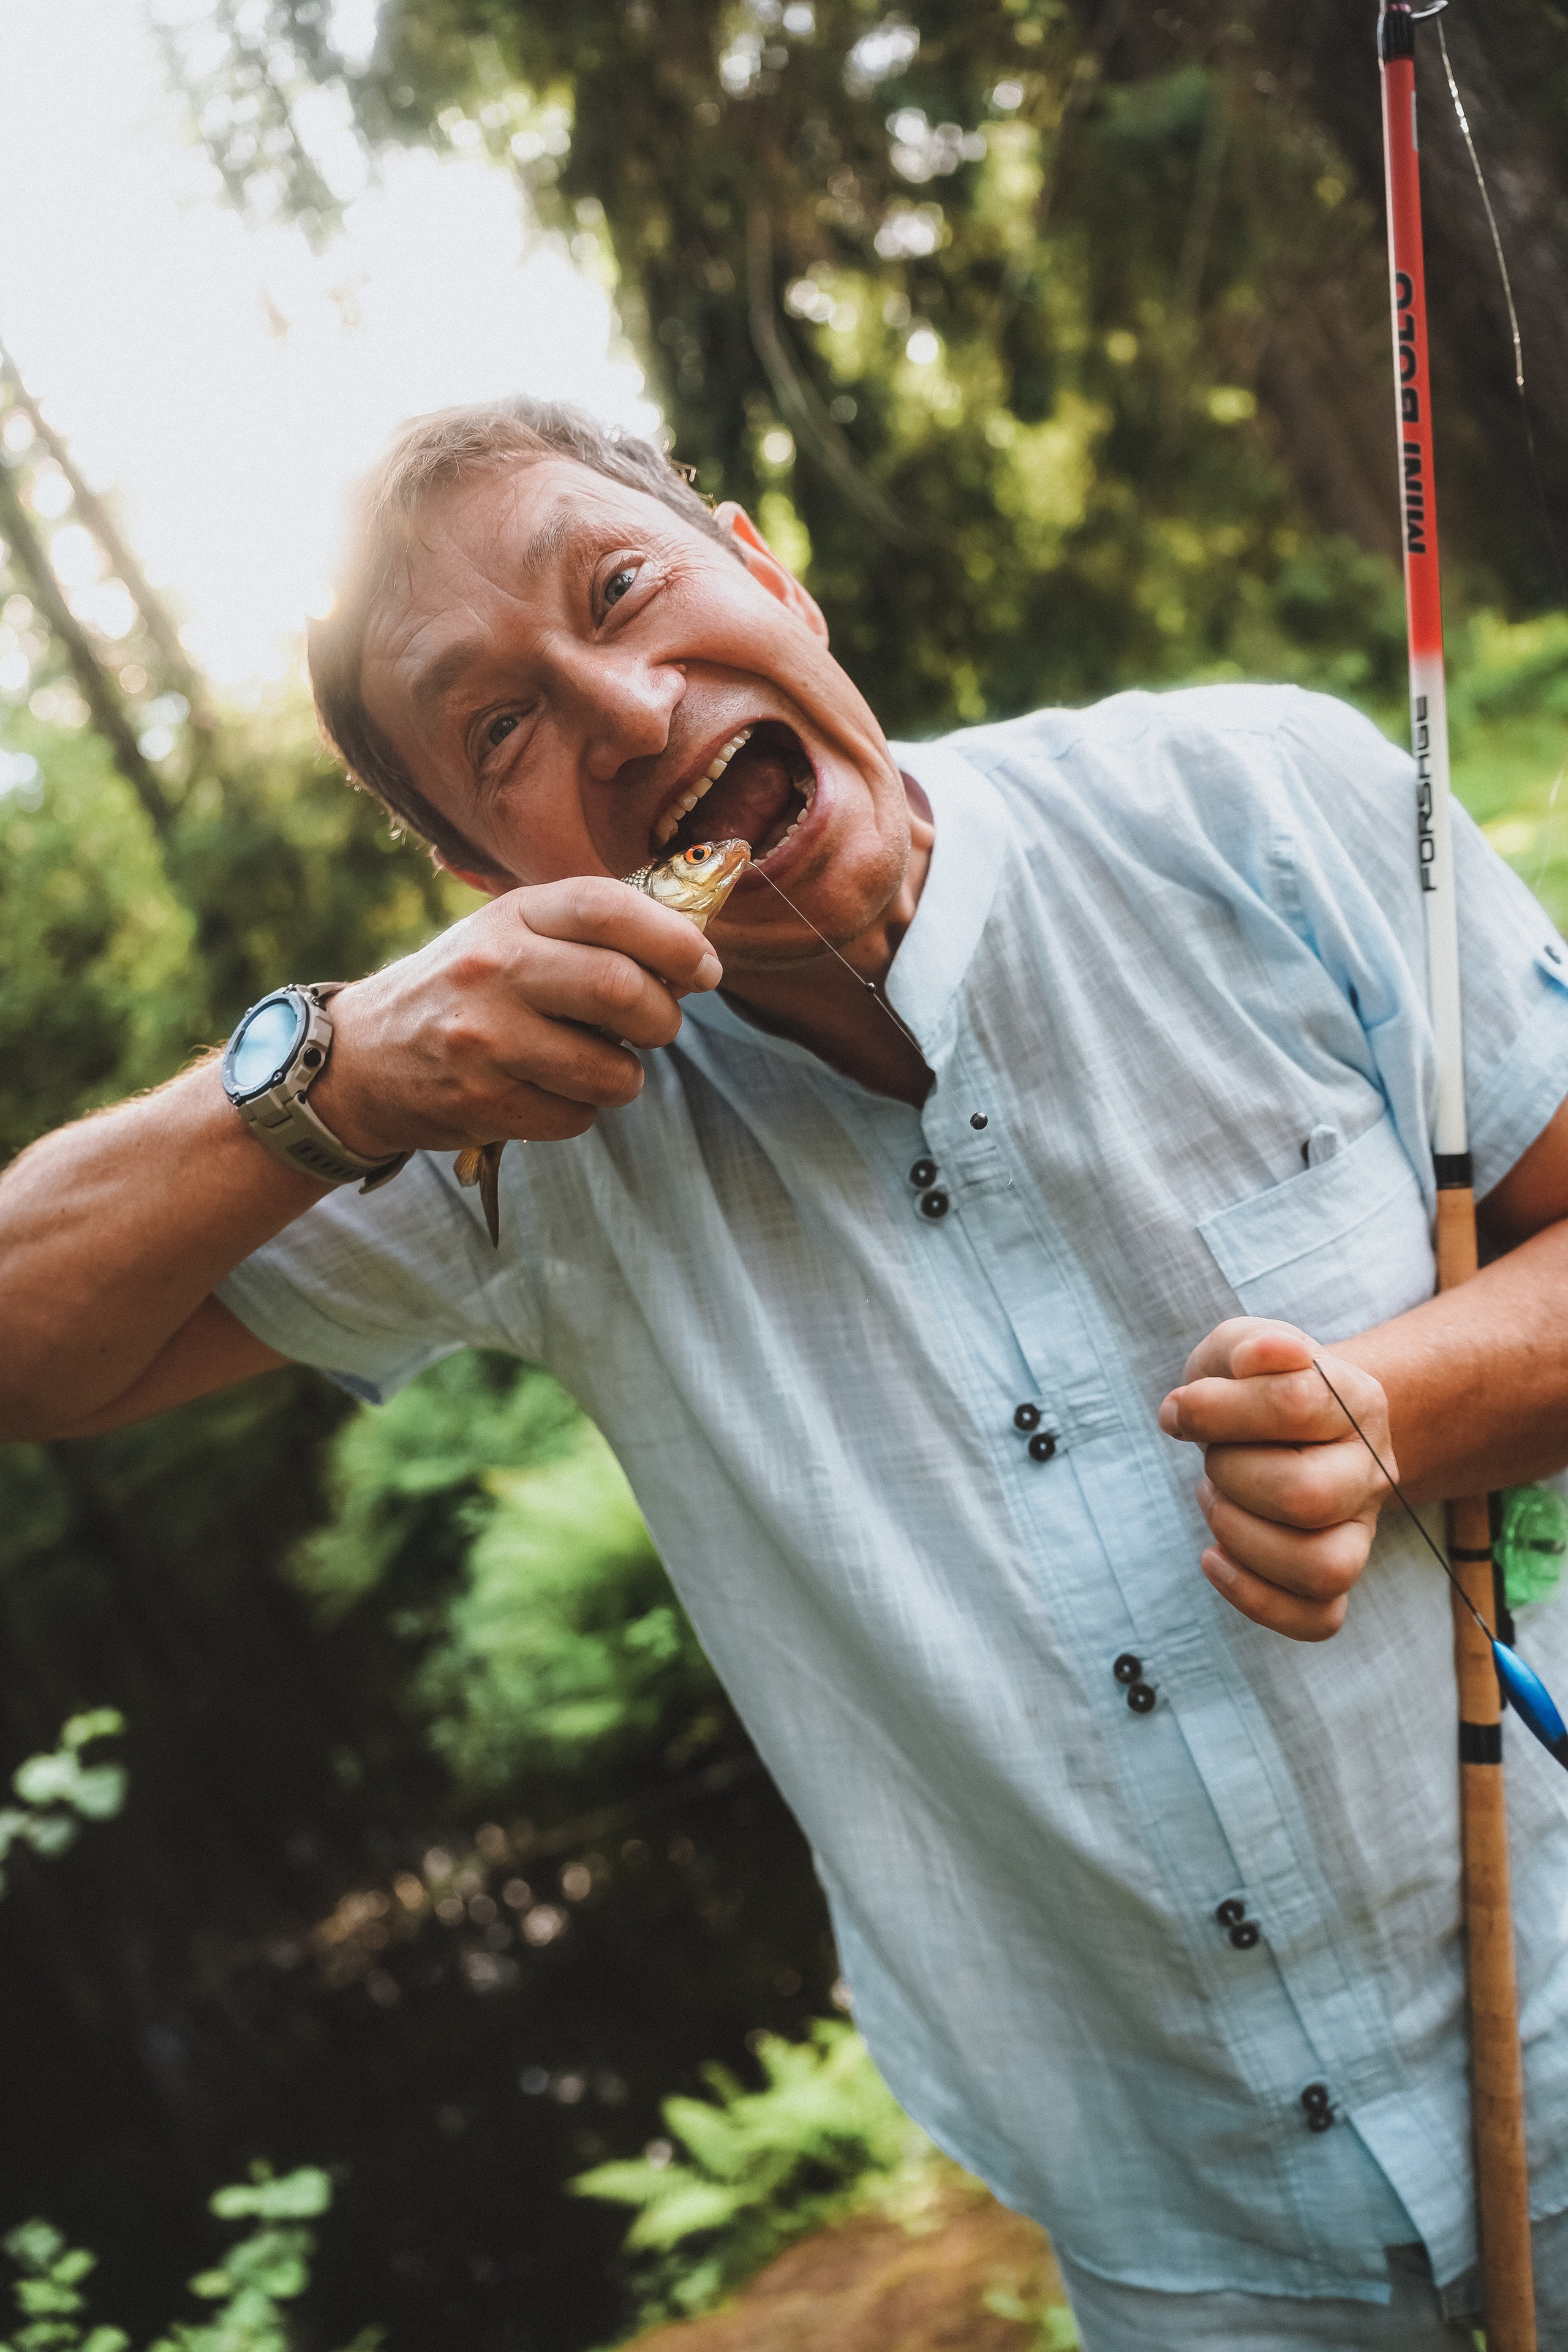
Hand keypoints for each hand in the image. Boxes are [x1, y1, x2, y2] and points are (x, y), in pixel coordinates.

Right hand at [308, 877, 722, 1160]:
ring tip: (597, 1063)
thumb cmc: (464, 990)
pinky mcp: (481, 1101)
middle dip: (663, 1017)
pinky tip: (548, 1091)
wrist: (363, 1058)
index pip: (607, 908)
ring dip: (625, 1075)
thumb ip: (589, 934)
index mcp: (511, 917)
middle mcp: (494, 971)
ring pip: (610, 1070)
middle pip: (622, 990)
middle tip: (657, 1025)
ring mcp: (484, 1040)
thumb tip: (692, 955)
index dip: (674, 938)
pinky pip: (576, 1117)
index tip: (704, 967)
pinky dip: (581, 1111)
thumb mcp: (510, 935)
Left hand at [1157, 1318, 1394, 1641]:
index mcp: (1357, 1401)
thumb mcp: (1241, 1349)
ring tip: (1214, 1500)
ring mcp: (1359, 1531)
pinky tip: (1213, 1557)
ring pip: (1323, 1568)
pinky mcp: (1336, 1579)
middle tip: (1212, 1459)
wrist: (1286, 1425)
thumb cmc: (1253, 1388)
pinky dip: (1256, 1598)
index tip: (1184, 1406)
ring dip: (1243, 1537)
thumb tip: (1260, 1356)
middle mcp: (1371, 1470)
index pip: (1295, 1403)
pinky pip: (1319, 1619)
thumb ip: (1246, 1347)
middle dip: (1231, 1475)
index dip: (1219, 1408)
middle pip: (1306, 1497)